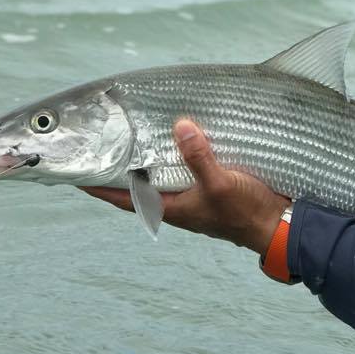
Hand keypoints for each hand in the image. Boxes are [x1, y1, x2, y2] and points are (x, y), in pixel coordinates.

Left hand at [78, 120, 290, 253]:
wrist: (279, 227)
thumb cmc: (246, 213)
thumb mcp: (221, 183)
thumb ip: (199, 157)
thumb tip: (181, 126)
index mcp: (170, 206)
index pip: (123, 195)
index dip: (98, 184)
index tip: (74, 173)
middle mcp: (176, 203)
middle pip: (139, 183)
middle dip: (121, 166)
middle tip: (101, 143)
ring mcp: (193, 197)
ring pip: (161, 176)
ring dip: (148, 159)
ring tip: (134, 134)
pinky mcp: (210, 189)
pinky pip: (183, 170)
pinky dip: (175, 156)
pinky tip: (178, 139)